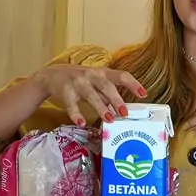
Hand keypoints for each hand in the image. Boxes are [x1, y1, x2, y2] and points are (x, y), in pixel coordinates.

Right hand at [32, 64, 146, 125]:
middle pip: (106, 86)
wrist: (51, 75)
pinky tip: (81, 123)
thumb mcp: (96, 84)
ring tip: (109, 120)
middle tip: (125, 113)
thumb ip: (108, 96)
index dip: (133, 84)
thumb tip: (122, 112)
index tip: (144, 94)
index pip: (121, 75)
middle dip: (116, 99)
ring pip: (91, 95)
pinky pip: (71, 104)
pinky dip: (76, 114)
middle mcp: (91, 75)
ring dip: (101, 107)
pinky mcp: (65, 91)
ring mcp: (78, 82)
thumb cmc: (80, 80)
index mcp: (102, 73)